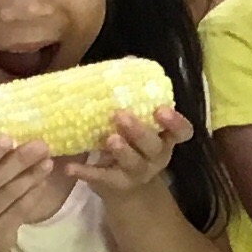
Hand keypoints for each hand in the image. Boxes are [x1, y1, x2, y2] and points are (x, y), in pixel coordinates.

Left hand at [70, 103, 193, 204]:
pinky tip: (70, 167)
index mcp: (164, 138)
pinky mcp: (117, 185)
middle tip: (120, 115)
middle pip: (154, 146)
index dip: (175, 122)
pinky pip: (103, 178)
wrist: (127, 190)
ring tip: (108, 139)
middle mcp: (156, 156)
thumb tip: (127, 61)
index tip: (160, 109)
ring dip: (122, 151)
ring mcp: (138, 173)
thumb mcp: (137, 127)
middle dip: (139, 131)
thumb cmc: (132, 146)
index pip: (181, 132)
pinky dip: (86, 172)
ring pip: (134, 163)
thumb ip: (134, 101)